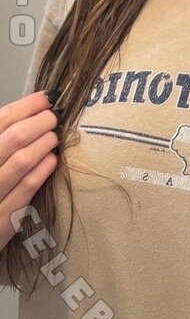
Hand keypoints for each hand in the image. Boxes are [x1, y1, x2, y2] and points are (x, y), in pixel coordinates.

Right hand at [0, 91, 59, 251]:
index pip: (1, 120)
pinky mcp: (2, 220)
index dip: (27, 105)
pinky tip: (53, 160)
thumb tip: (31, 110)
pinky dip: (43, 170)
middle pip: (13, 138)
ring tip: (55, 136)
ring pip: (21, 161)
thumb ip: (4, 139)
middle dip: (39, 122)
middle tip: (54, 118)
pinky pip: (26, 188)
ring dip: (44, 143)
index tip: (47, 97)